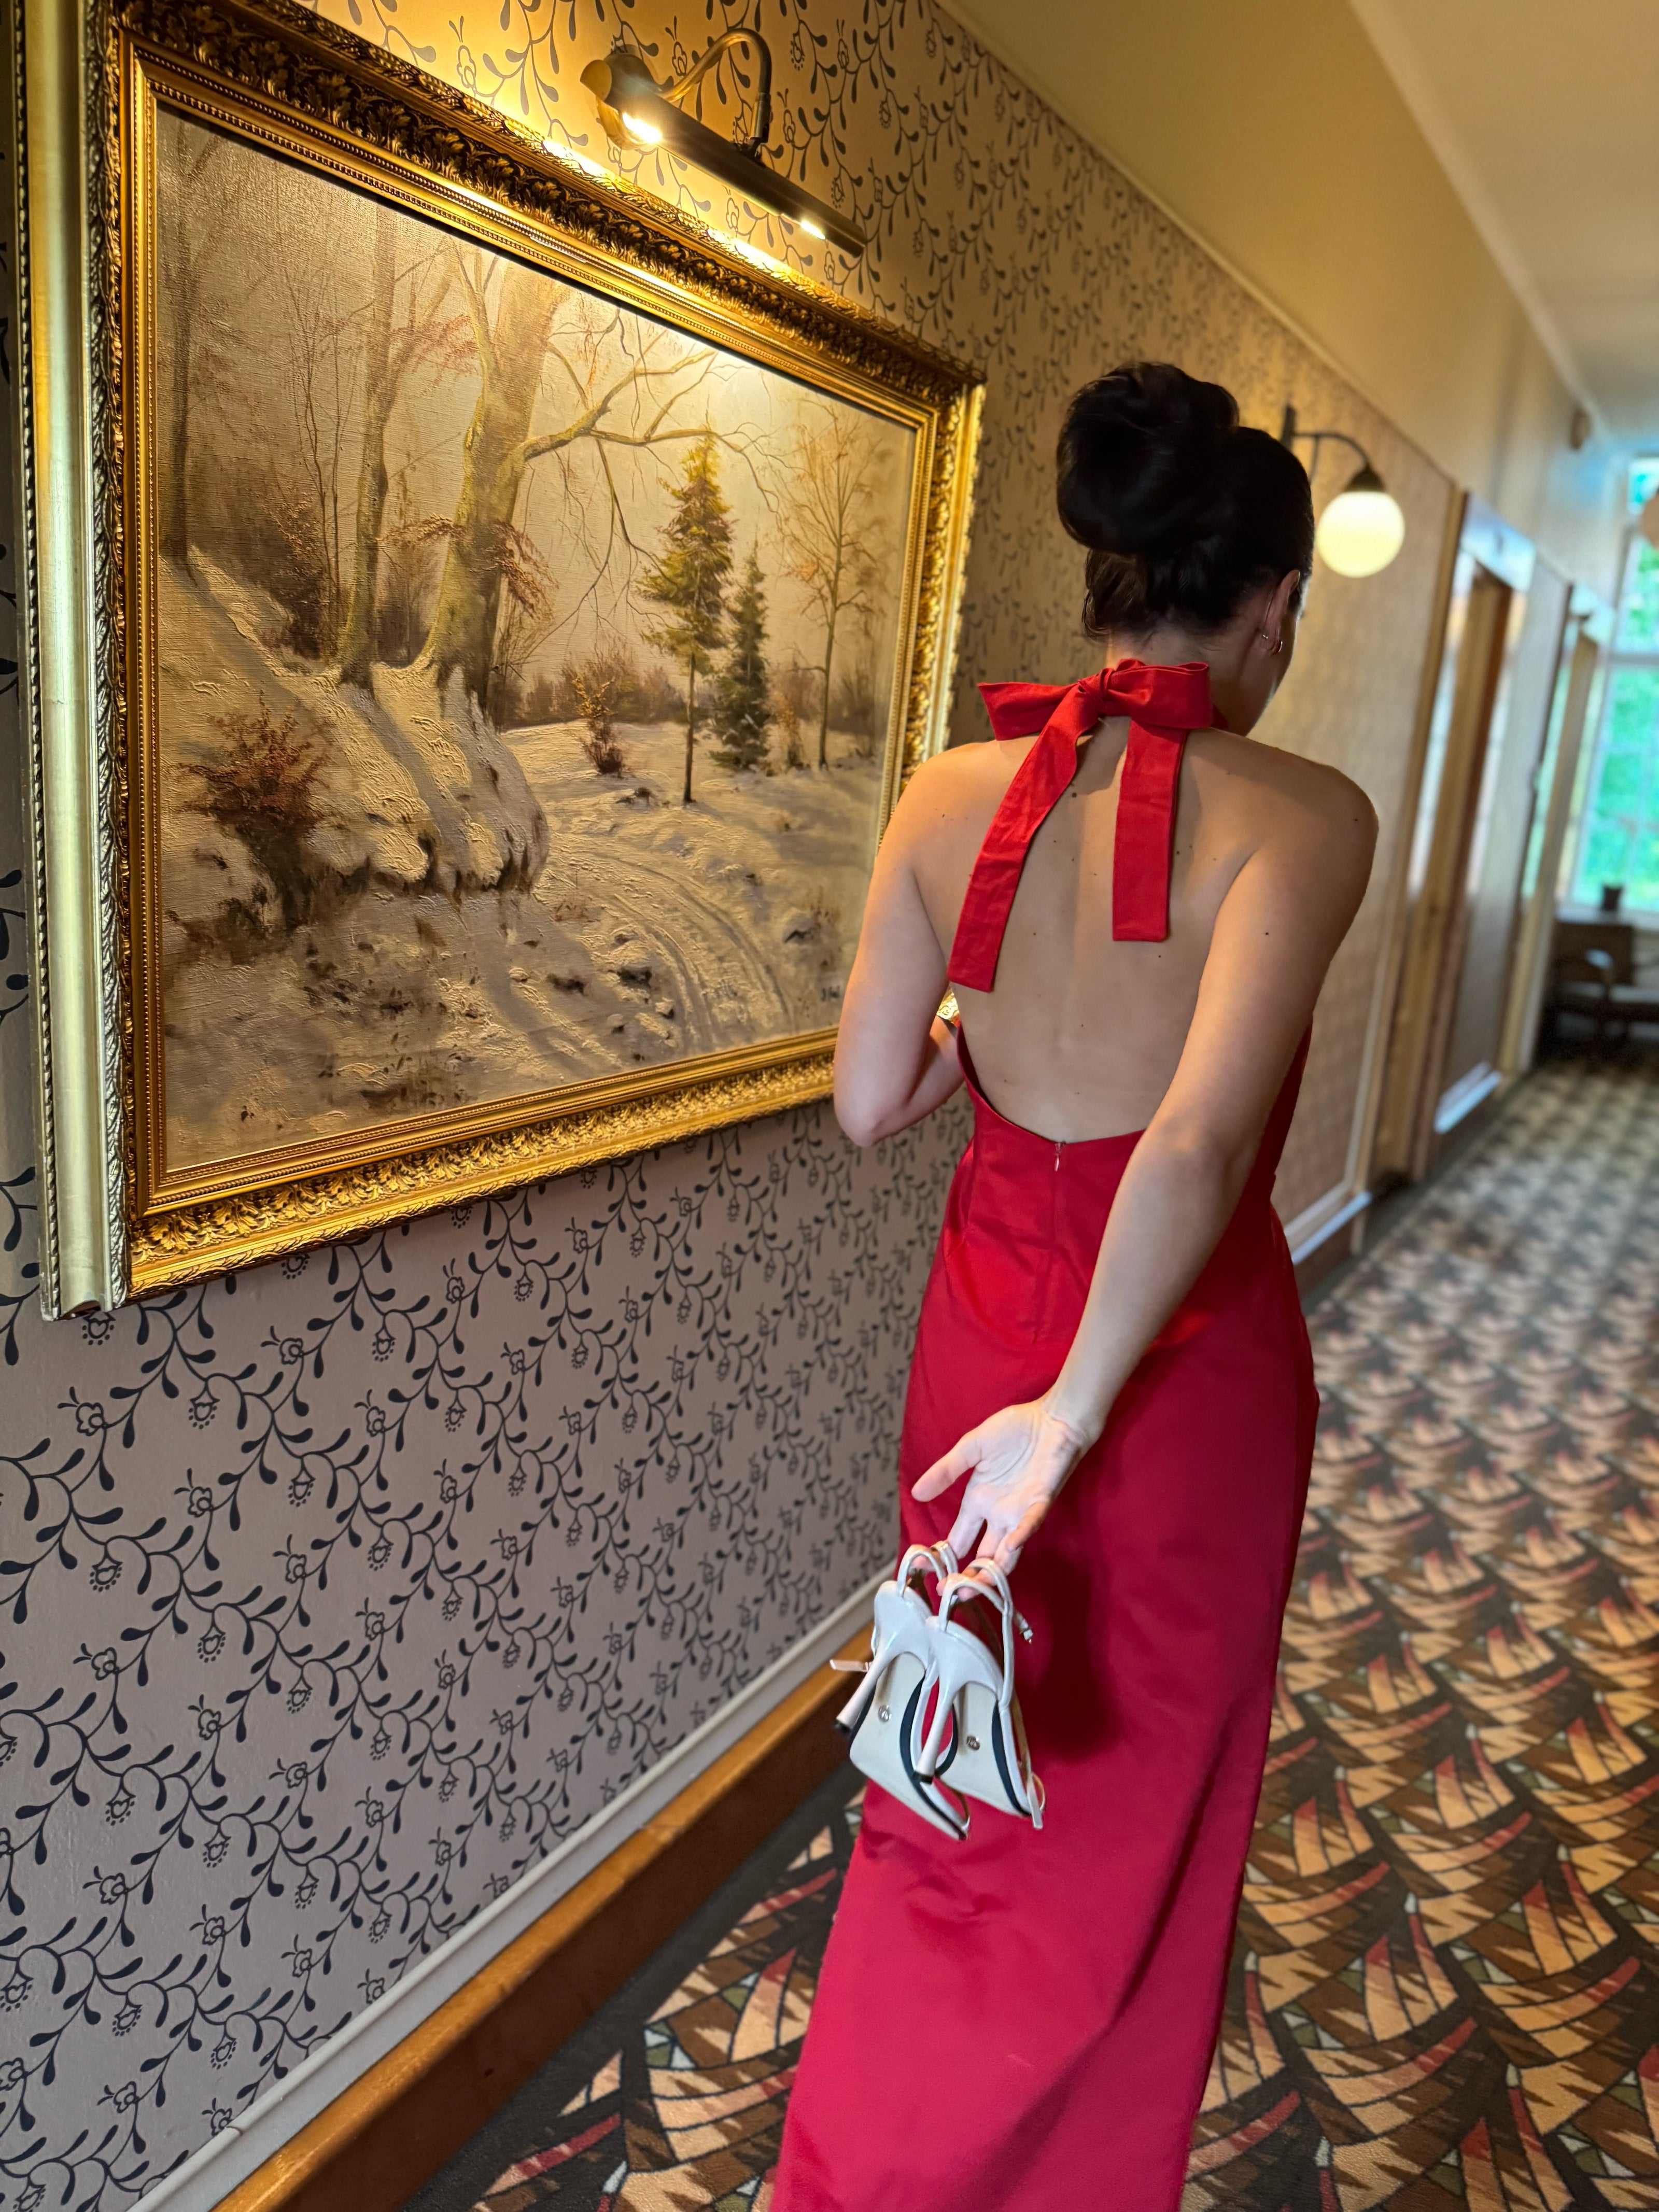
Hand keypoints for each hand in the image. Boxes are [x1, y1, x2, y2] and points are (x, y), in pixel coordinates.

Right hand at [911, 1395, 1096, 1570]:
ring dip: (991, 1571)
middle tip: (949, 1593)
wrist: (1051, 1419)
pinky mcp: (1040, 1503)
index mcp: (978, 1501)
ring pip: (1005, 1553)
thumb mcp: (971, 1448)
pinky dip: (1020, 1536)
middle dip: (966, 1576)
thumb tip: (916, 1493)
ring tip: (974, 1587)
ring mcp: (1019, 1513)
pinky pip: (1030, 1525)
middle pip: (981, 1555)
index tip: (925, 1570)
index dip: (944, 1556)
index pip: (958, 1538)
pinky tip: (1008, 1547)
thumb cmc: (1014, 1430)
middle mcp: (997, 1514)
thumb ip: (946, 1470)